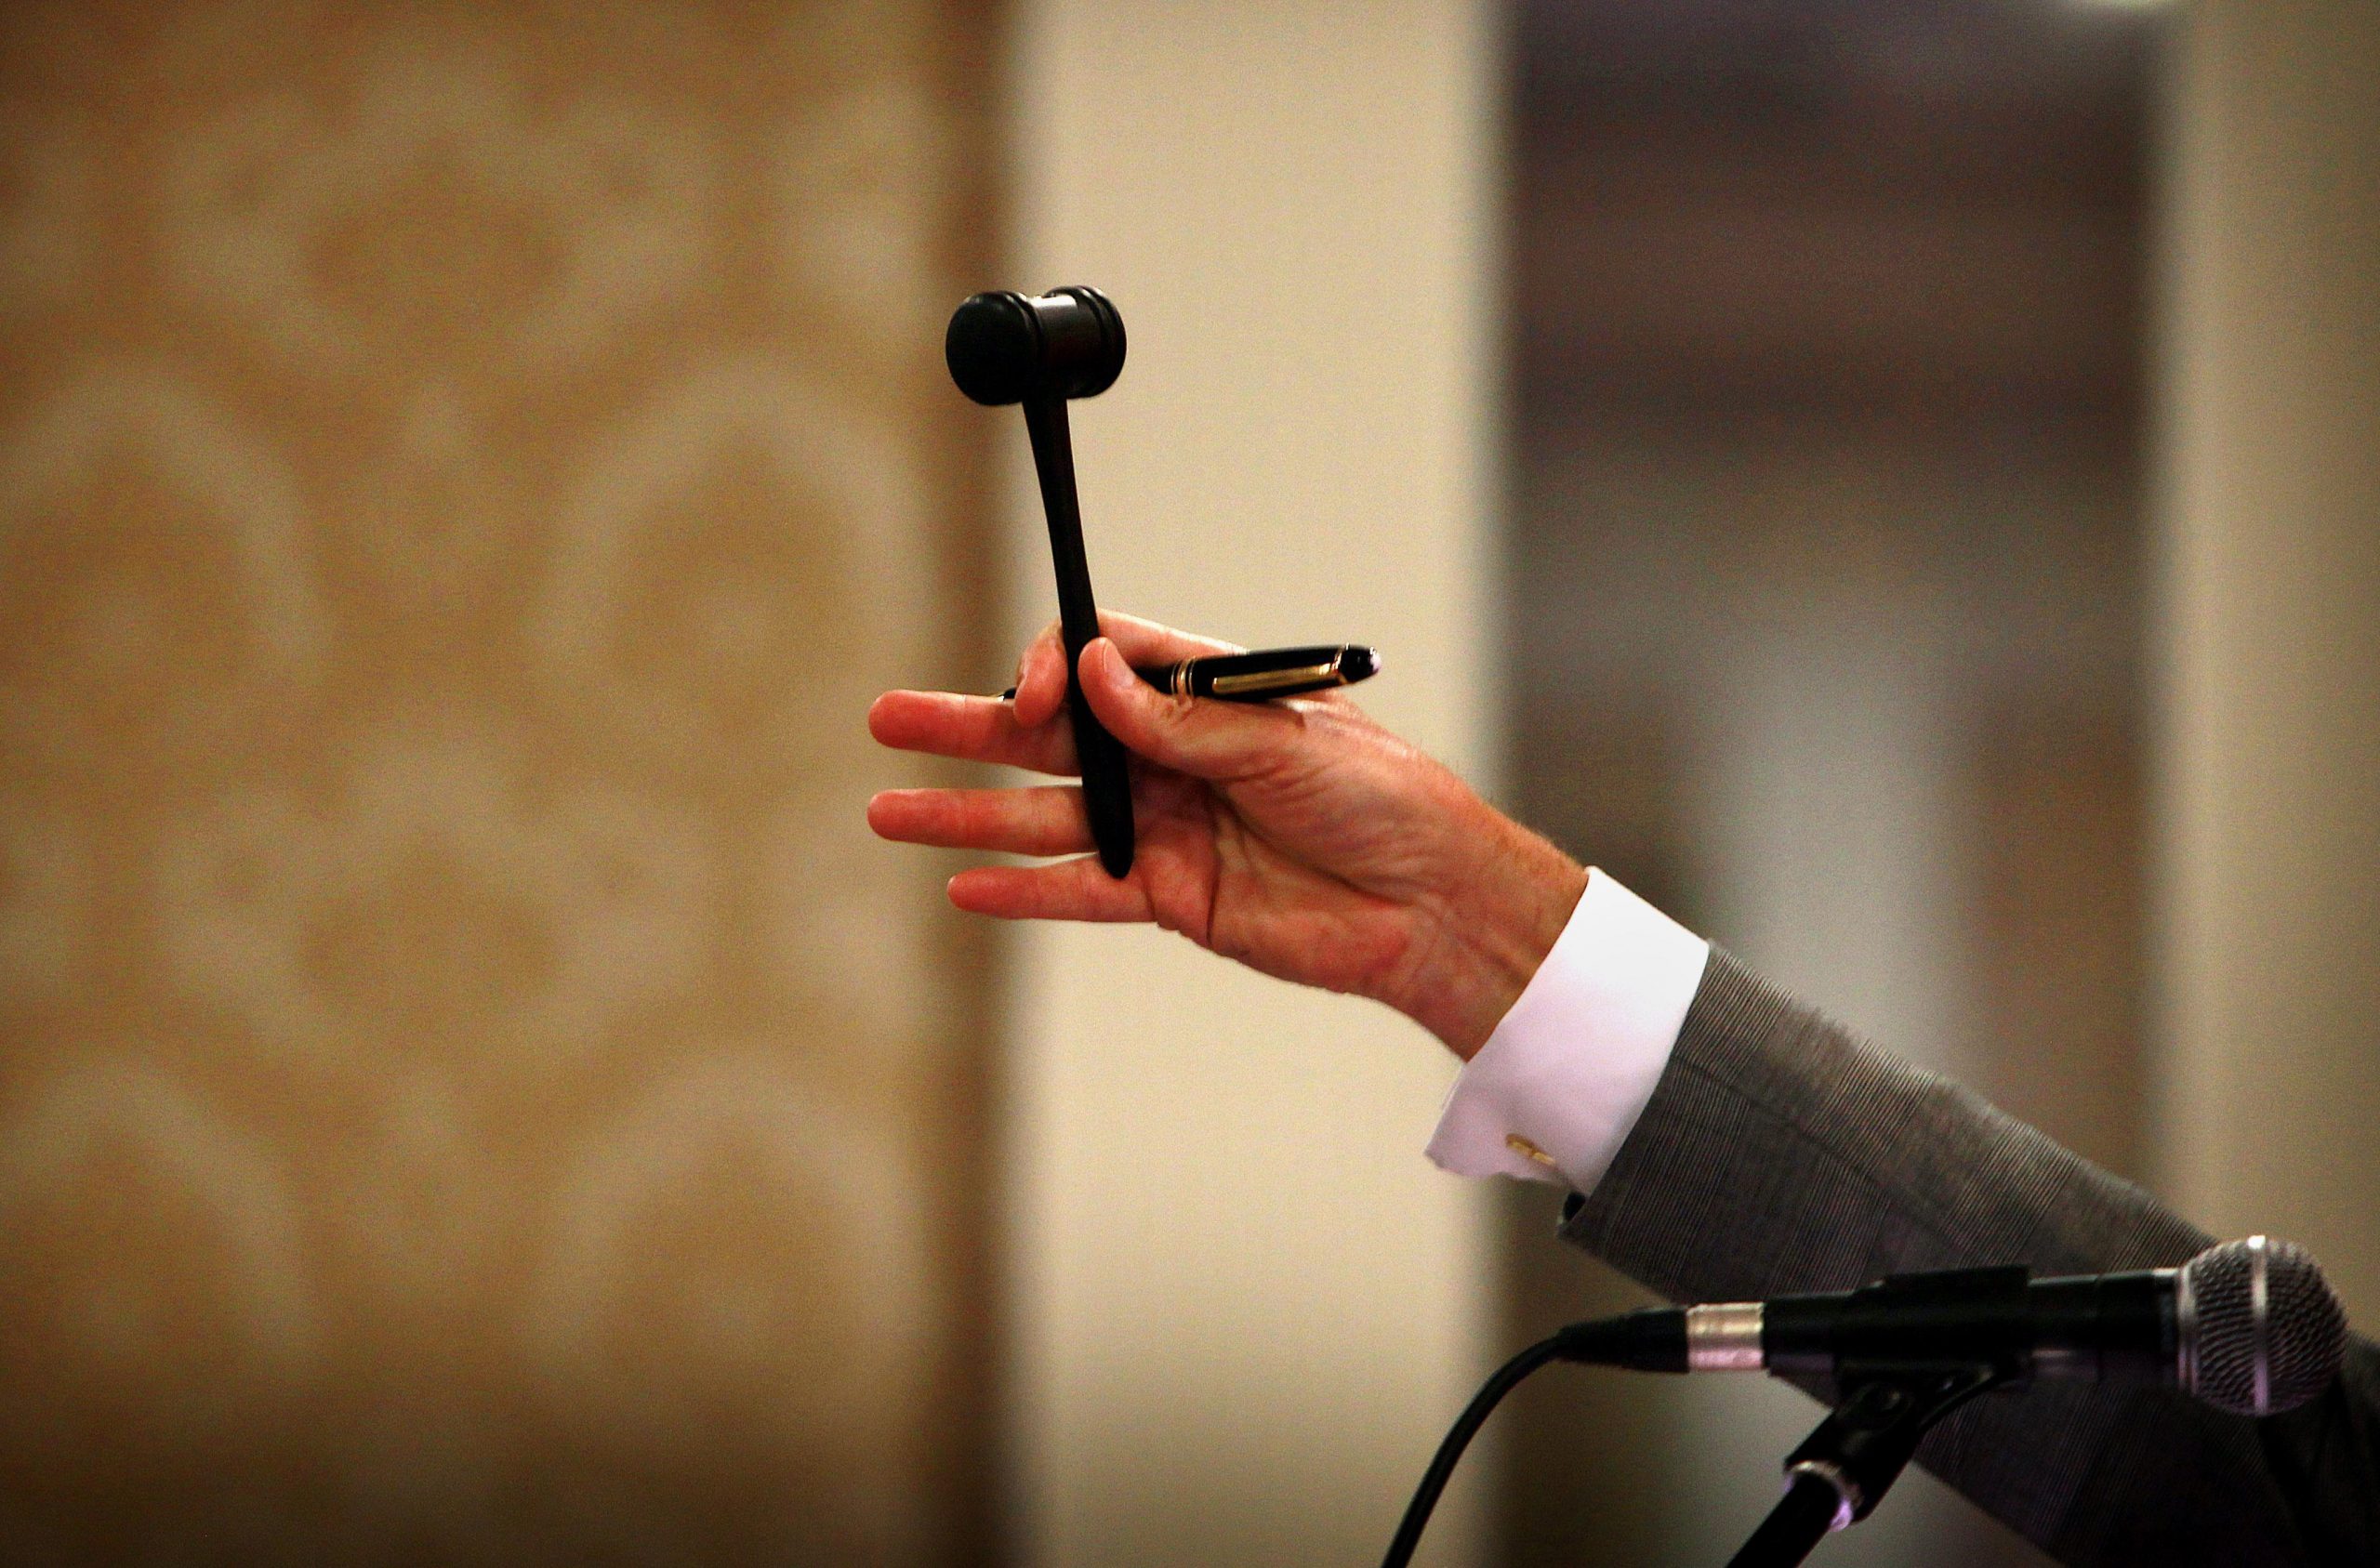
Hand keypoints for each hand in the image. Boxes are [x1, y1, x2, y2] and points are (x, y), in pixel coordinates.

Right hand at [866, 612, 1585, 1058]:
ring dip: (967, 812)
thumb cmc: (1383, 799)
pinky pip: (1077, 888)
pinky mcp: (1168, 896)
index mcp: (1206, 692)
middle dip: (970, 725)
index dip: (1056, 665)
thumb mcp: (1287, 741)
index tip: (1037, 693)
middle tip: (889, 717)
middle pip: (1052, 731)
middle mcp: (1173, 752)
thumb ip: (1183, 720)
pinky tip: (960, 886)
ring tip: (887, 810)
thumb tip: (1091, 673)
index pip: (1104, 656)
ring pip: (1045, 813)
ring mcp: (1164, 825)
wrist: (1430, 903)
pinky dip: (1020, 890)